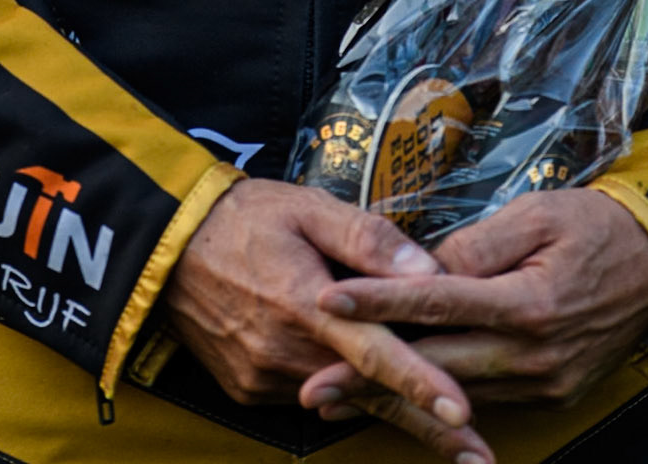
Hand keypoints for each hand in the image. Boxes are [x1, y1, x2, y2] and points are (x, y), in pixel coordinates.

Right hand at [163, 178, 495, 460]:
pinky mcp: (252, 390)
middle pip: (371, 396)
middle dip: (428, 427)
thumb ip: (369, 238)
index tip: (465, 414)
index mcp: (306, 304)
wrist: (168, 245)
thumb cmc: (246, 217)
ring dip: (387, 406)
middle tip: (479, 457)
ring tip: (445, 431)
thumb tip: (428, 268)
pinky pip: (310, 393)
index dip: (421, 384)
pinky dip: (340, 390)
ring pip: (344, 398)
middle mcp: (287, 353)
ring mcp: (267, 378)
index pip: (375, 354)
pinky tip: (362, 381)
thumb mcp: (308, 208)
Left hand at [302, 190, 647, 417]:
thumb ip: (477, 244)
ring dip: (396, 396)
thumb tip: (422, 265)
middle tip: (312, 384)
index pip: (435, 300)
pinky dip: (440, 397)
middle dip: (369, 376)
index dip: (378, 301)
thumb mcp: (538, 213)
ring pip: (455, 392)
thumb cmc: (596, 225)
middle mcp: (532, 354)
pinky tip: (400, 397)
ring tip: (338, 396)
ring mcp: (543, 383)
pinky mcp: (550, 395)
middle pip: (435, 366)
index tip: (327, 300)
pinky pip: (485, 399)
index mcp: (526, 302)